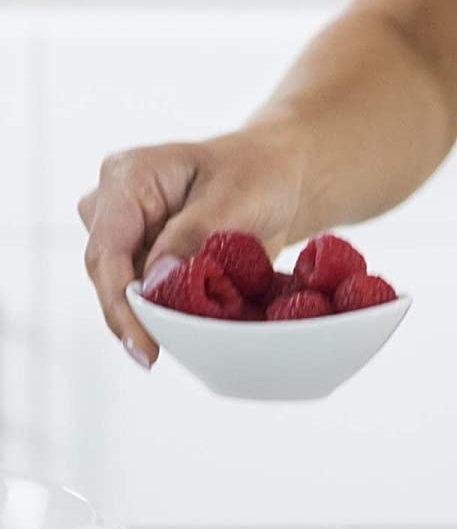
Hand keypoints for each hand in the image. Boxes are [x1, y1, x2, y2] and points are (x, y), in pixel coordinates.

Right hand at [77, 130, 305, 368]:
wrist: (277, 175)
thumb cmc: (258, 173)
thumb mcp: (234, 197)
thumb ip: (192, 234)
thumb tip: (155, 281)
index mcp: (128, 177)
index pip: (109, 248)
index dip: (120, 302)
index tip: (142, 344)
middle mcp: (115, 204)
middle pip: (108, 273)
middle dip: (131, 316)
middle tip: (154, 355)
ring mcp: (126, 231)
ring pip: (124, 287)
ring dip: (152, 315)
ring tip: (182, 340)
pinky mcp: (143, 255)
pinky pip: (146, 291)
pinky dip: (167, 310)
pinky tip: (189, 329)